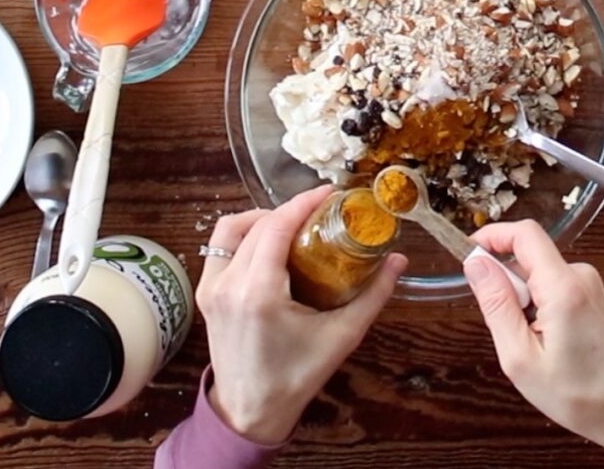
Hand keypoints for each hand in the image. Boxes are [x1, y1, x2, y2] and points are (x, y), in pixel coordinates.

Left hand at [196, 186, 407, 444]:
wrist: (251, 410)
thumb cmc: (297, 375)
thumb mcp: (342, 335)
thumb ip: (373, 295)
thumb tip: (398, 261)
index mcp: (258, 292)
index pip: (276, 226)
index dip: (303, 202)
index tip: (329, 193)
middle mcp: (228, 284)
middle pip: (257, 224)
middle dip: (289, 210)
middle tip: (320, 211)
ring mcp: (211, 288)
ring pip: (230, 229)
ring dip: (262, 218)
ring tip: (292, 224)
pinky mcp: (204, 294)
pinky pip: (220, 248)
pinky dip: (243, 235)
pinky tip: (269, 243)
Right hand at [465, 221, 603, 468]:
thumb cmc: (579, 394)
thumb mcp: (520, 357)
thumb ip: (496, 304)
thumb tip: (475, 264)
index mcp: (563, 288)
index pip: (524, 233)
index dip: (492, 236)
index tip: (469, 255)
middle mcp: (579, 276)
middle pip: (526, 254)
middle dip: (505, 283)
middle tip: (508, 327)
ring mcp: (586, 282)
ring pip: (534, 272)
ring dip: (520, 299)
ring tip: (531, 341)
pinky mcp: (587, 291)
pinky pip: (548, 283)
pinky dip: (535, 305)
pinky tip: (544, 338)